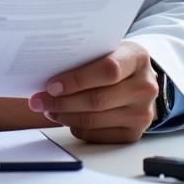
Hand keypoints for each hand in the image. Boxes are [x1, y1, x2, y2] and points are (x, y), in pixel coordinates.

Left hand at [28, 40, 157, 143]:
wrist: (139, 79)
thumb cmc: (114, 59)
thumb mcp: (105, 48)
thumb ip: (84, 55)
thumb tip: (45, 69)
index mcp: (137, 58)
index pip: (108, 70)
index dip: (77, 79)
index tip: (51, 85)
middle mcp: (144, 87)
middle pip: (98, 99)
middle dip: (62, 102)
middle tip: (38, 100)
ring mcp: (142, 113)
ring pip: (95, 120)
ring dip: (65, 116)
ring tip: (47, 108)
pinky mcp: (134, 133)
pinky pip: (98, 135)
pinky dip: (76, 127)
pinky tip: (64, 118)